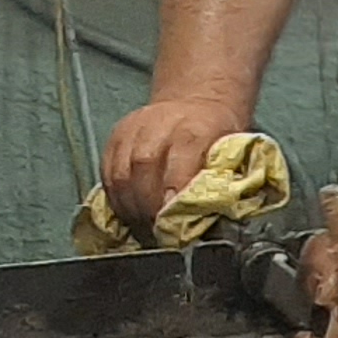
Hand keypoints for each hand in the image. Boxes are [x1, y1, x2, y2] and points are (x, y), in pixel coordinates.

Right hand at [100, 95, 253, 235]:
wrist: (195, 105)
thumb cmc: (215, 135)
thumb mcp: (230, 153)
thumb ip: (220, 182)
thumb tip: (214, 220)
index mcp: (195, 129)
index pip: (179, 160)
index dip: (172, 192)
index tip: (171, 221)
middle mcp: (160, 124)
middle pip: (143, 167)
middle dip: (147, 207)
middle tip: (156, 232)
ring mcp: (134, 129)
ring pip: (121, 173)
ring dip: (129, 208)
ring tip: (142, 228)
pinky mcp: (116, 137)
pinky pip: (107, 173)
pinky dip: (116, 199)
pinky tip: (129, 213)